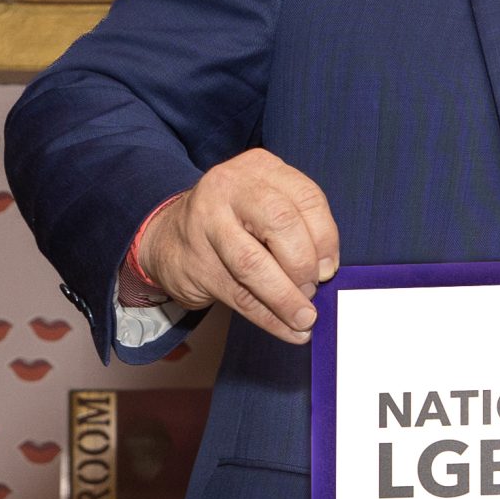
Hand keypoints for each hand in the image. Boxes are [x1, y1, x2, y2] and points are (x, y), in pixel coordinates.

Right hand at [137, 149, 339, 342]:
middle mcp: (230, 187)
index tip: (330, 267)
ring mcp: (206, 222)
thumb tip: (328, 273)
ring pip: (254, 264)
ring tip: (305, 318)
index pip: (307, 198)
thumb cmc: (236, 222)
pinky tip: (289, 330)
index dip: (326, 238)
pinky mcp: (194, 261)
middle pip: (281, 224)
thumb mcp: (267, 206)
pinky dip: (270, 318)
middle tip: (312, 288)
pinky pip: (239, 295)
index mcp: (260, 168)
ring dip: (287, 298)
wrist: (169, 236)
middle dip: (304, 264)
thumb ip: (300, 228)